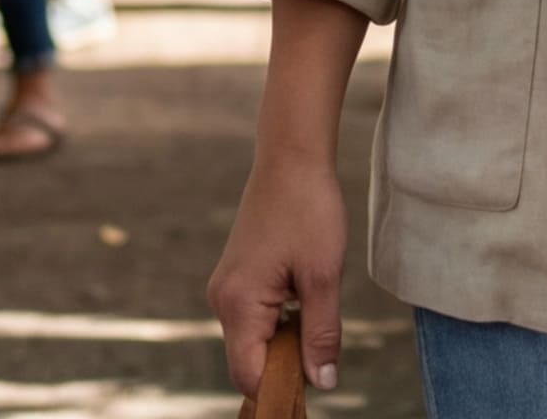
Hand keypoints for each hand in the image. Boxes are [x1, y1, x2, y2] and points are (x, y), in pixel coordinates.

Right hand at [206, 144, 348, 391]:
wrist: (291, 158)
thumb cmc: (308, 210)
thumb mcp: (324, 277)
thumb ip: (321, 334)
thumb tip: (323, 383)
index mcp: (238, 304)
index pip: (250, 374)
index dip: (282, 387)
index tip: (316, 382)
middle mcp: (222, 301)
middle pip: (250, 361)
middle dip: (287, 364)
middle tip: (324, 343)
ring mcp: (226, 289)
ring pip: (254, 340)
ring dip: (286, 341)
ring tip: (316, 308)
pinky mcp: (236, 279)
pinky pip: (255, 320)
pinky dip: (280, 323)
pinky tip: (304, 298)